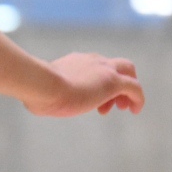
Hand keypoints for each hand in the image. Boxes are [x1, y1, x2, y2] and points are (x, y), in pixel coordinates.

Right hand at [24, 53, 144, 117]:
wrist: (42, 85)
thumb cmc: (36, 91)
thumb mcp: (39, 91)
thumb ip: (41, 93)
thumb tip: (33, 102)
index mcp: (75, 62)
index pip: (94, 66)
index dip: (96, 82)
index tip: (90, 100)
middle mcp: (92, 61)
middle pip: (116, 64)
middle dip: (118, 81)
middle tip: (112, 103)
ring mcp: (104, 70)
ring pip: (128, 72)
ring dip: (126, 91)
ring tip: (122, 109)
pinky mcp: (113, 82)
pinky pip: (135, 88)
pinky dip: (138, 99)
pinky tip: (136, 110)